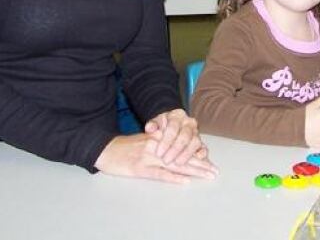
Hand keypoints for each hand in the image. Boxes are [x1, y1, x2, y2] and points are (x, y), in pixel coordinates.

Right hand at [94, 133, 216, 182]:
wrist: (105, 149)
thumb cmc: (126, 147)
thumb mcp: (146, 140)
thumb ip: (162, 143)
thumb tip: (178, 151)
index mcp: (159, 138)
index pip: (182, 146)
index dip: (196, 154)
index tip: (210, 162)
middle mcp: (157, 146)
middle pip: (182, 155)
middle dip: (200, 164)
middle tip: (214, 171)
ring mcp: (149, 157)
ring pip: (175, 163)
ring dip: (193, 171)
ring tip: (207, 175)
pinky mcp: (140, 168)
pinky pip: (159, 173)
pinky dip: (172, 177)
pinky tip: (184, 181)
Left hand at [144, 108, 202, 165]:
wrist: (172, 126)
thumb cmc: (163, 126)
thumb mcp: (155, 123)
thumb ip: (152, 125)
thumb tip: (150, 128)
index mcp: (177, 116)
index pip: (173, 127)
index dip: (166, 141)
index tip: (159, 152)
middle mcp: (189, 123)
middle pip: (185, 135)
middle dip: (175, 150)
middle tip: (166, 160)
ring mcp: (196, 132)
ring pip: (195, 142)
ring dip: (186, 154)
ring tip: (177, 163)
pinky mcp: (201, 143)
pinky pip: (204, 148)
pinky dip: (200, 155)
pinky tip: (193, 162)